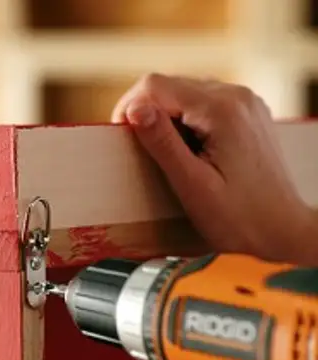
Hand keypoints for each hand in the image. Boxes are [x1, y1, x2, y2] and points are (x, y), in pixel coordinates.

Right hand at [112, 75, 317, 264]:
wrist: (281, 231)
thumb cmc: (239, 218)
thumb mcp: (192, 184)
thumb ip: (163, 143)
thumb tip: (135, 110)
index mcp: (221, 110)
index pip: (156, 85)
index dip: (129, 107)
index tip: (120, 136)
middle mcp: (236, 97)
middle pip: (170, 85)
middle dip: (146, 113)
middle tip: (139, 151)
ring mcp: (244, 104)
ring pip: (185, 93)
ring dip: (166, 119)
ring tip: (166, 156)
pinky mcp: (246, 115)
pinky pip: (204, 105)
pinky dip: (186, 123)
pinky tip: (188, 152)